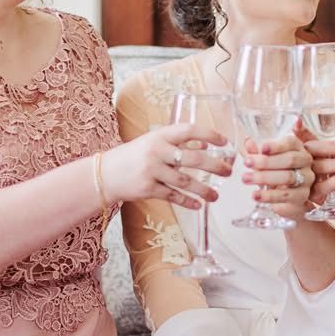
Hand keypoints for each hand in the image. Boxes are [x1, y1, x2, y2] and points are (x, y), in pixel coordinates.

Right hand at [102, 123, 233, 209]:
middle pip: (193, 159)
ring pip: (185, 181)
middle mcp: (156, 151)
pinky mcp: (147, 188)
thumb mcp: (152, 142)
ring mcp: (152, 170)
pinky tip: (198, 205)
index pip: (189, 130)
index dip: (209, 135)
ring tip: (215, 196)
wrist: (106, 173)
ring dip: (204, 190)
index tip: (225, 142)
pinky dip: (187, 201)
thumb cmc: (133, 156)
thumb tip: (204, 146)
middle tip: (228, 172)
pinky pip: (173, 196)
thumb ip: (176, 143)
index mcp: (159, 136)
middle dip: (215, 166)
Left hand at [241, 131, 313, 218]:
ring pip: (288, 177)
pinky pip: (286, 195)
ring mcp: (307, 178)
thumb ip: (256, 153)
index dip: (276, 146)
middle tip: (246, 163)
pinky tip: (255, 195)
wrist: (282, 196)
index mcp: (296, 147)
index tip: (262, 149)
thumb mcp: (262, 161)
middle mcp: (305, 161)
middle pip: (290, 159)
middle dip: (266, 161)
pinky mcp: (302, 195)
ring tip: (246, 178)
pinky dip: (269, 196)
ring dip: (264, 177)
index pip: (290, 142)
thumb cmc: (272, 172)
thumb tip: (247, 142)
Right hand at [301, 127, 334, 205]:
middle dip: (328, 149)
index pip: (303, 137)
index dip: (300, 130)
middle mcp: (305, 163)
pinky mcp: (311, 195)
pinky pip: (319, 187)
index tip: (298, 121)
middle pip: (309, 152)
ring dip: (334, 166)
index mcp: (312, 149)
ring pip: (314, 169)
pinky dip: (332, 182)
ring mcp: (306, 179)